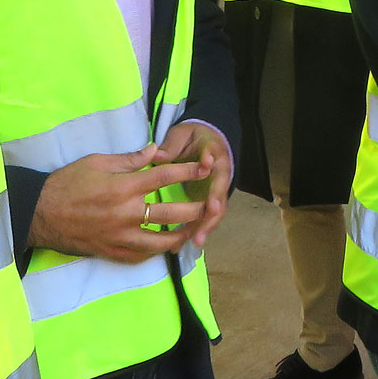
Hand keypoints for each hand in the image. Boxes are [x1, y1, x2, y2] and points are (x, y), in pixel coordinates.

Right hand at [28, 143, 209, 261]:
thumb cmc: (66, 183)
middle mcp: (126, 214)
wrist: (38, 213)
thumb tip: (155, 151)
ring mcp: (119, 237)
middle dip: (195, 209)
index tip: (205, 168)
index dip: (188, 172)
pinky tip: (165, 246)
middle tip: (210, 206)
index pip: (164, 178)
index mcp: (123, 188)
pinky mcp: (111, 252)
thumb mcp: (97, 162)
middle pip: (171, 213)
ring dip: (181, 236)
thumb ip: (129, 159)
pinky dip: (156, 252)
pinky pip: (141, 256)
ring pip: (161, 242)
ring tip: (194, 230)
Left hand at [154, 120, 233, 247]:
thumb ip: (172, 144)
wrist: (208, 142)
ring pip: (215, 211)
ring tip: (196, 241)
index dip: (210, 162)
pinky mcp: (209, 202)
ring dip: (206, 226)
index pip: (214, 158)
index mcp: (214, 153)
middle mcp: (220, 174)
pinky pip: (205, 218)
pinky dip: (197, 231)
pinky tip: (185, 244)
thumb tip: (157, 154)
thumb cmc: (193, 137)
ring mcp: (216, 190)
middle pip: (219, 192)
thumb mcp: (182, 134)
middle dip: (214, 207)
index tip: (206, 164)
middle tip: (209, 214)